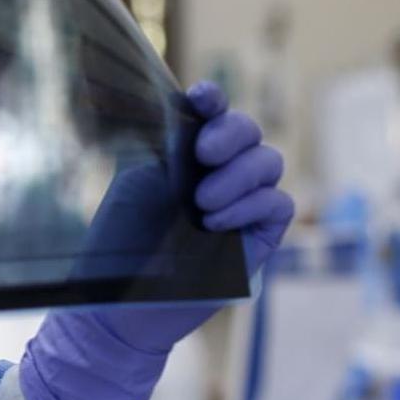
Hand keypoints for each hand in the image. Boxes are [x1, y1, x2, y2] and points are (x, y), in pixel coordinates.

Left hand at [18, 83, 293, 399]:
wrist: (122, 301)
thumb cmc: (121, 244)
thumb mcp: (138, 185)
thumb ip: (169, 148)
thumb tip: (193, 114)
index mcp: (185, 155)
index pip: (212, 114)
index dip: (213, 99)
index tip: (202, 98)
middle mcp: (219, 173)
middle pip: (249, 131)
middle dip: (231, 133)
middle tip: (203, 153)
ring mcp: (242, 203)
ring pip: (269, 162)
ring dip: (237, 175)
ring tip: (201, 203)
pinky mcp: (260, 237)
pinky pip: (278, 203)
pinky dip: (250, 205)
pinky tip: (214, 224)